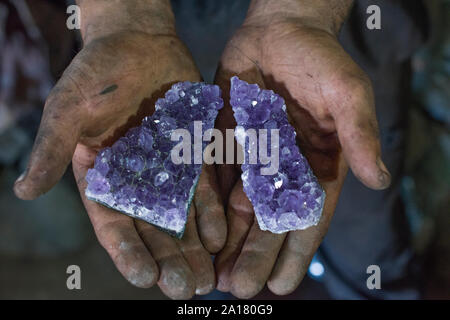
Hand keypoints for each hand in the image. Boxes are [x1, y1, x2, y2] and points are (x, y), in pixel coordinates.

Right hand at [14, 1, 225, 298]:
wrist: (136, 44)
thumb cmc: (96, 74)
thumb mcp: (69, 110)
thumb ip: (54, 149)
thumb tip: (23, 189)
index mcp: (103, 180)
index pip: (114, 226)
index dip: (128, 253)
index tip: (143, 278)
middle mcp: (137, 182)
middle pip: (153, 230)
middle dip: (169, 260)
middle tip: (185, 289)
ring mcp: (168, 171)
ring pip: (182, 217)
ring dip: (195, 248)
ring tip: (208, 277)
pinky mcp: (194, 155)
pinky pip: (205, 189)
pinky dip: (212, 212)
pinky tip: (221, 236)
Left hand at [214, 0, 390, 297]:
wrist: (278, 31)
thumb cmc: (319, 58)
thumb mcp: (346, 92)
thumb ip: (359, 134)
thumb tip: (380, 179)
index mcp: (318, 165)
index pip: (307, 219)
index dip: (295, 253)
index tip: (280, 286)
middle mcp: (284, 169)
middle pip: (269, 222)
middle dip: (254, 256)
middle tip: (237, 288)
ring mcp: (253, 158)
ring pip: (239, 209)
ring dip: (228, 241)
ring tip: (213, 273)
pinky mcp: (226, 143)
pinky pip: (216, 180)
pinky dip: (208, 207)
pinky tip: (198, 231)